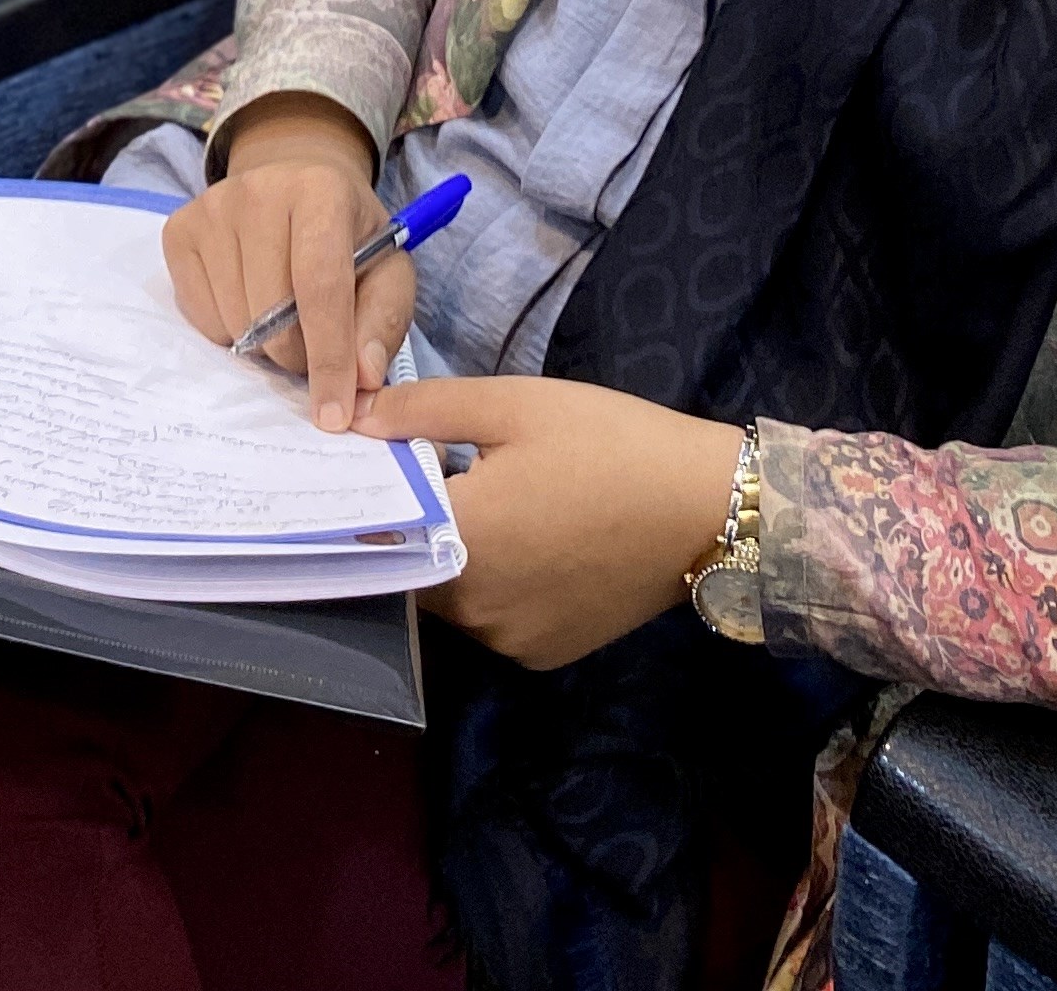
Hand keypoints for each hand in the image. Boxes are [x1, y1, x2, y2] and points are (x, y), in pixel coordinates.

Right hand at [163, 93, 408, 433]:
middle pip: (271, 312)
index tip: (333, 416)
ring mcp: (211, 207)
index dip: (329, 358)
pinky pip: (200, 316)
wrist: (296, 188)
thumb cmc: (348, 239)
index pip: (321, 286)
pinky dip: (228, 331)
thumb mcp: (387, 273)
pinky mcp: (178, 230)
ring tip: (283, 321)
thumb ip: (382, 324)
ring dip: (263, 346)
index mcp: (322, 190)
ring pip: (234, 320)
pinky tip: (248, 302)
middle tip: (313, 349)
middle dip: (297, 355)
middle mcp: (259, 188)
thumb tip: (361, 378)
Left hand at [353, 373, 753, 670]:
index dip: (368, 494)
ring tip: (485, 502)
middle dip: (412, 525)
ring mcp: (511, 641)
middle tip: (425, 473)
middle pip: (411, 568)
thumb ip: (423, 413)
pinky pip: (493, 618)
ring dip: (453, 556)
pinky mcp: (545, 654)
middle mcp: (475, 610)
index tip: (361, 463)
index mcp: (462, 543)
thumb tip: (353, 420)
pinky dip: (493, 585)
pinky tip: (525, 539)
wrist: (703, 508)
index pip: (381, 526)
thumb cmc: (606, 443)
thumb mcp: (512, 404)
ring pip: (451, 597)